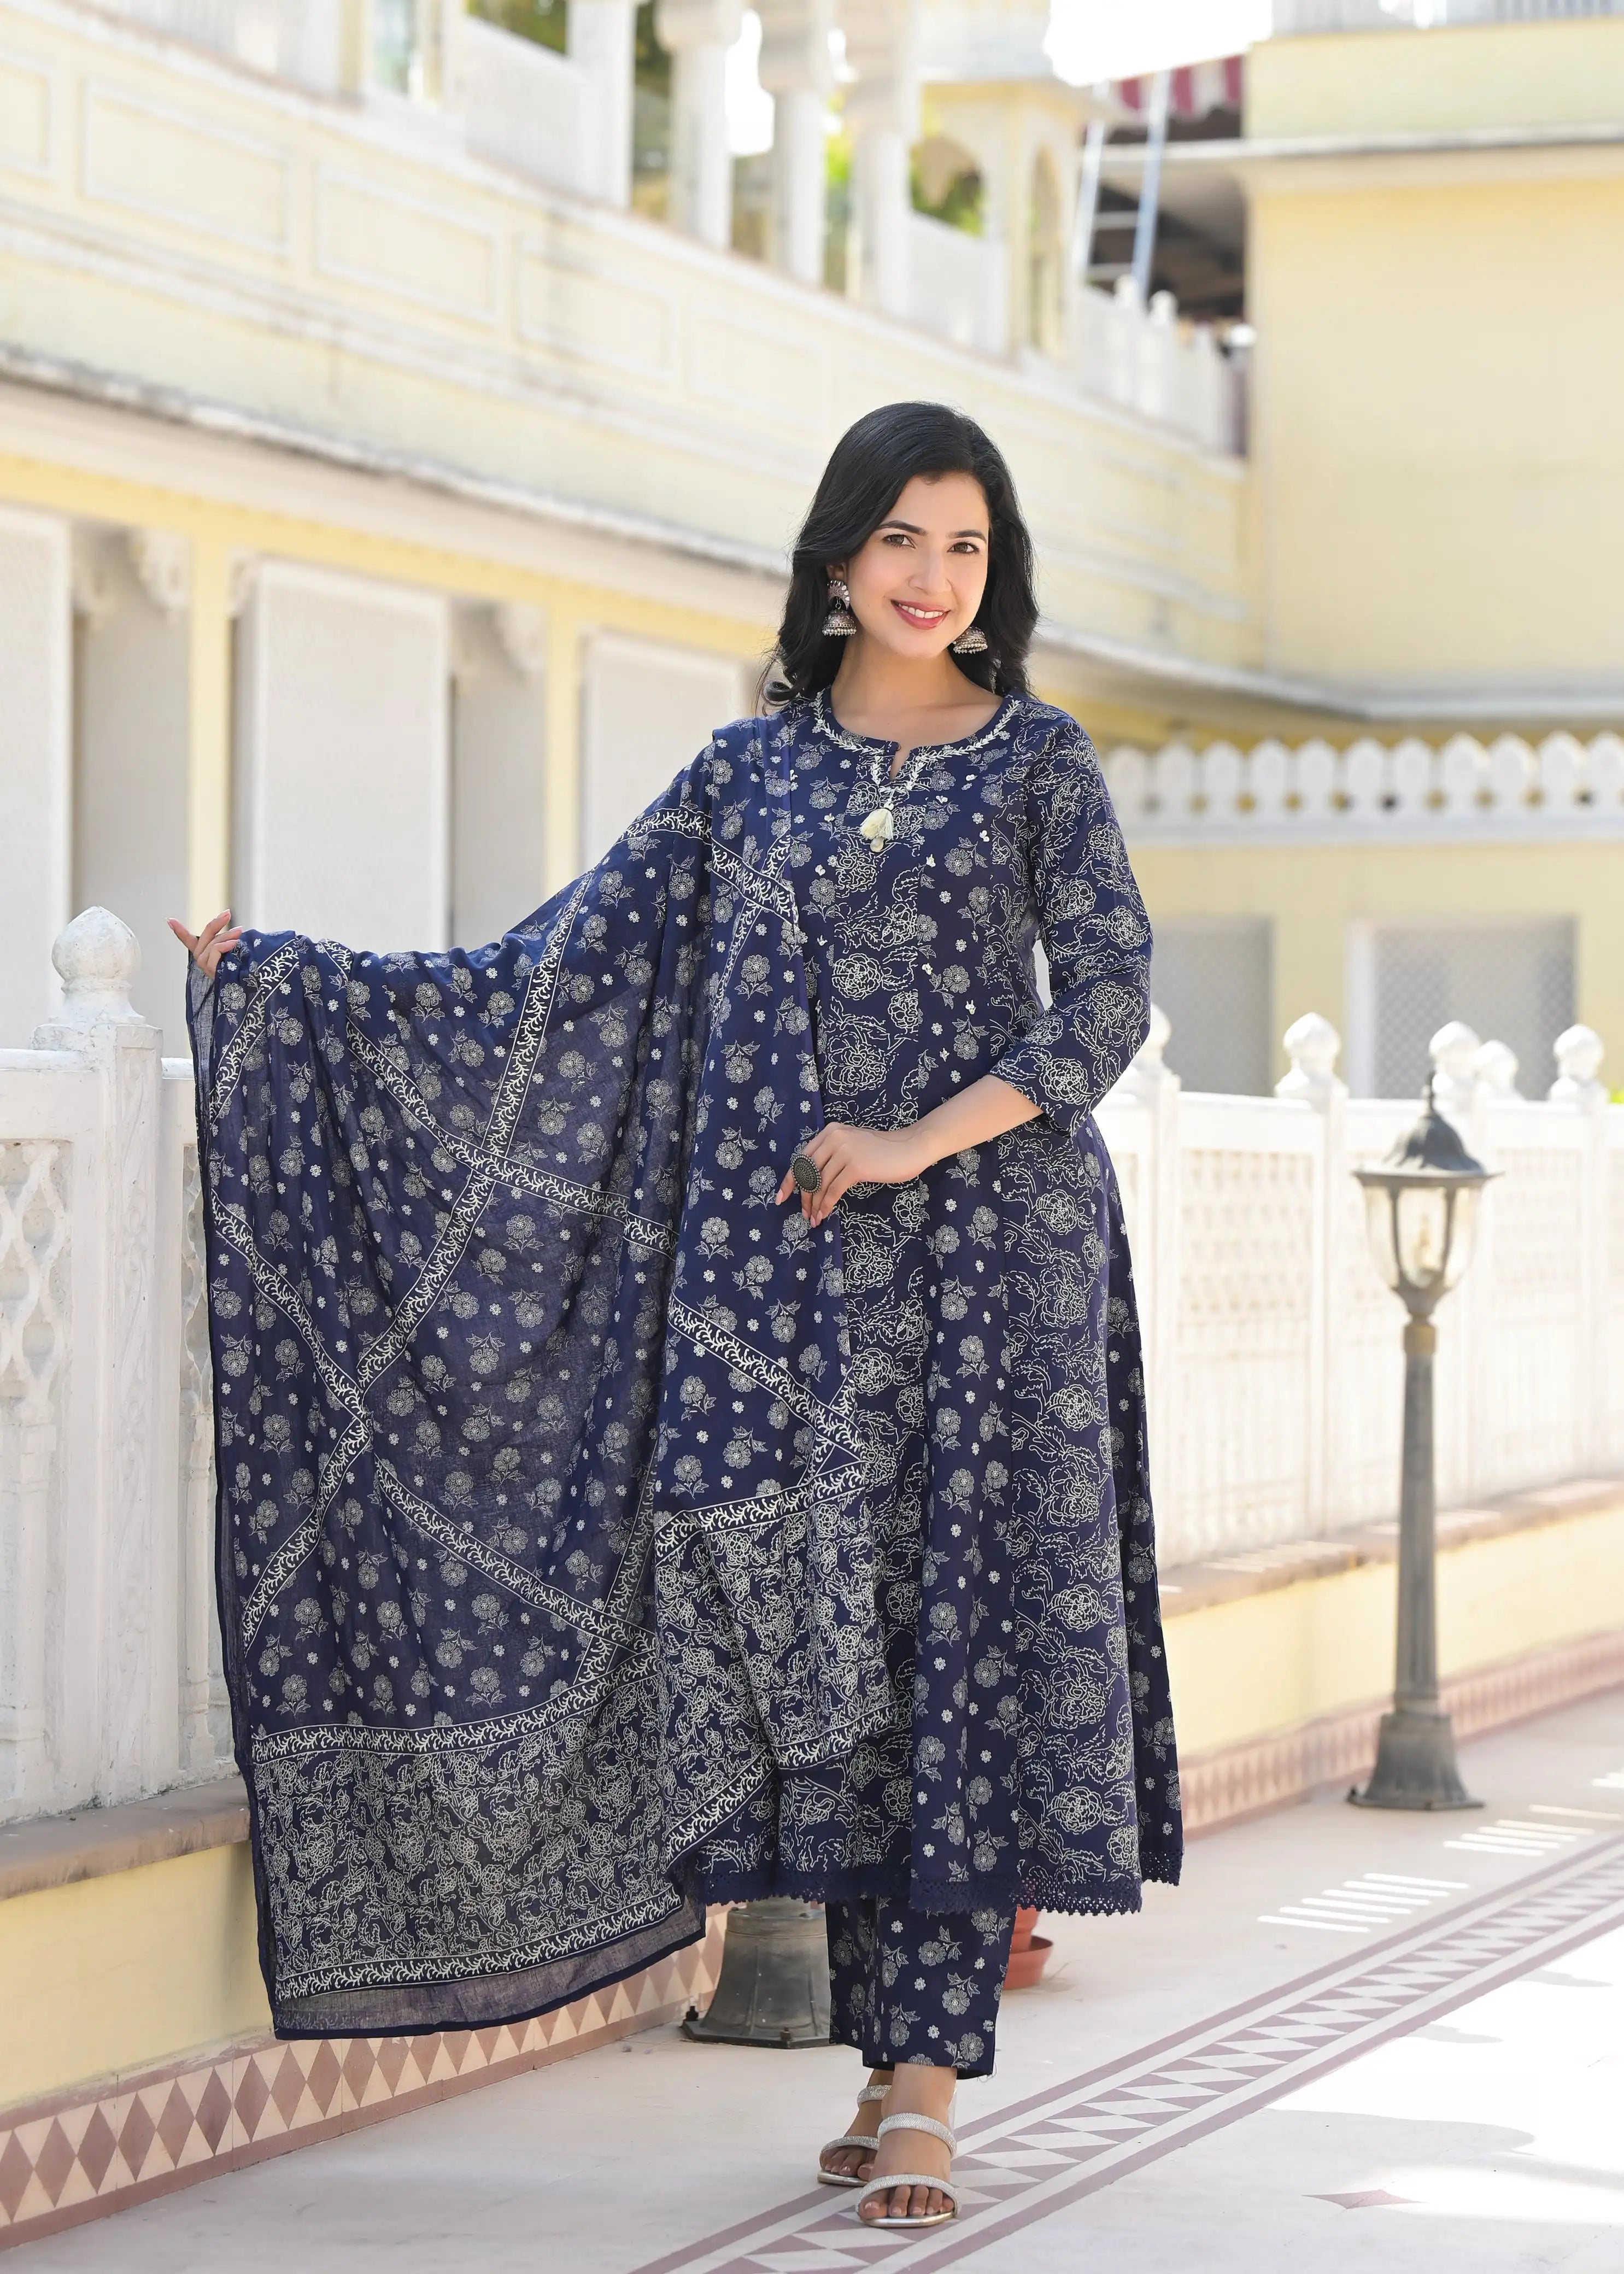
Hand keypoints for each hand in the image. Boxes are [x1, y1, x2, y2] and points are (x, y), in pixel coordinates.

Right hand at [168, 911, 243, 978]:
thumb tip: (230, 920)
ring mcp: (205, 965)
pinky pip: (215, 950)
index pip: (189, 940)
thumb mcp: (234, 947)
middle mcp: (203, 959)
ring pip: (213, 942)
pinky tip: (234, 943)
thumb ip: (228, 937)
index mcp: (206, 953)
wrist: (252, 982)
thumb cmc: (245, 964)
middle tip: (228, 913)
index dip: (179, 930)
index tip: (170, 920)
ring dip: (227, 935)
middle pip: (206, 935)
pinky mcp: (210, 970)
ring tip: (239, 933)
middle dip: (217, 922)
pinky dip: (224, 945)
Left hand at [777, 1122, 929, 1225]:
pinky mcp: (855, 1166)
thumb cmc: (882, 1151)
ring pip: (819, 1184)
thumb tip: (811, 1182)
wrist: (910, 1148)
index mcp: (830, 1132)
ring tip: (814, 1219)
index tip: (781, 1197)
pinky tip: (824, 1215)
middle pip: (808, 1173)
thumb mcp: (852, 1144)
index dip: (790, 1180)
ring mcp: (844, 1151)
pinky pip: (833, 1191)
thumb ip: (832, 1155)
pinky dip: (826, 1205)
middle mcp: (834, 1138)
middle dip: (802, 1197)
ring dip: (814, 1205)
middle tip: (803, 1213)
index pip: (802, 1158)